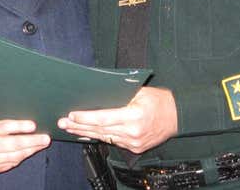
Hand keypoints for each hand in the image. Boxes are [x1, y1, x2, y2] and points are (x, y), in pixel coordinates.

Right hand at [0, 120, 50, 172]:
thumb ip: (2, 118)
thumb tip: (24, 108)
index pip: (4, 127)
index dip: (19, 126)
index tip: (33, 125)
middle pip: (13, 144)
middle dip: (31, 141)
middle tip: (45, 137)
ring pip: (16, 155)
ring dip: (32, 148)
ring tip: (44, 142)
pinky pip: (15, 161)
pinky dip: (26, 155)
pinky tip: (35, 149)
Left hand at [58, 86, 177, 153]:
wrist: (177, 116)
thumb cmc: (159, 100)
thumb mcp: (140, 91)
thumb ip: (120, 94)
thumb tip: (97, 93)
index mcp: (134, 115)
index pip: (104, 118)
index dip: (86, 117)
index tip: (72, 115)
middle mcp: (133, 132)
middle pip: (100, 130)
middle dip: (79, 126)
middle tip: (63, 123)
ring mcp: (133, 143)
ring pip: (104, 138)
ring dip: (85, 133)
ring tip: (69, 128)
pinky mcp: (134, 148)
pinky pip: (112, 142)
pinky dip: (99, 137)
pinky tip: (87, 134)